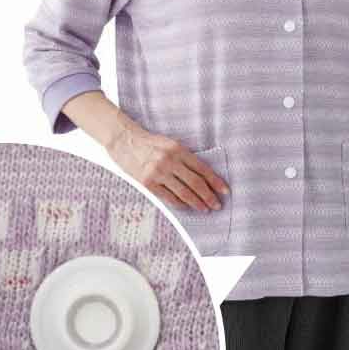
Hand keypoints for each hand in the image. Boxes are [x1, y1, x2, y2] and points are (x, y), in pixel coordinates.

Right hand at [106, 114, 229, 210]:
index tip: (225, 191)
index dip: (215, 181)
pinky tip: (186, 207)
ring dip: (196, 202)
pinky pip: (168, 197)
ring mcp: (158, 172)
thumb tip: (201, 176)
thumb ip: (183, 158)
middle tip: (217, 205)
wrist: (123, 140)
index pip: (202, 168)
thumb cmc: (148, 142)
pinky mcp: (148, 182)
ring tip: (205, 209)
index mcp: (178, 149)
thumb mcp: (169, 144)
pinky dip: (179, 204)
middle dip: (208, 196)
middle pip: (195, 182)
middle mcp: (170, 161)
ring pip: (183, 192)